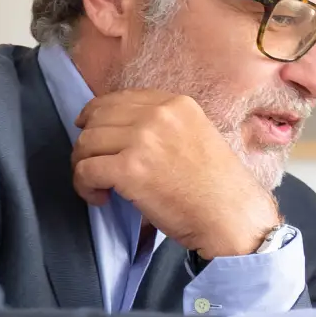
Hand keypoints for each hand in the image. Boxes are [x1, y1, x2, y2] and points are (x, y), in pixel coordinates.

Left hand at [72, 89, 279, 258]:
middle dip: (89, 143)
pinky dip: (84, 186)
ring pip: (86, 143)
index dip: (98, 115)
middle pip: (98, 118)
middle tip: (93, 165)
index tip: (91, 130)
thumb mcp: (200, 137)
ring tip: (97, 185)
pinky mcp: (130, 169)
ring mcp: (143, 140)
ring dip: (83, 165)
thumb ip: (167, 128)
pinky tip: (99, 197)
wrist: (232, 218)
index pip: (120, 99)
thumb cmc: (221, 189)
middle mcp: (159, 115)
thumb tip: (126, 134)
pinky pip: (85, 170)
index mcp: (177, 104)